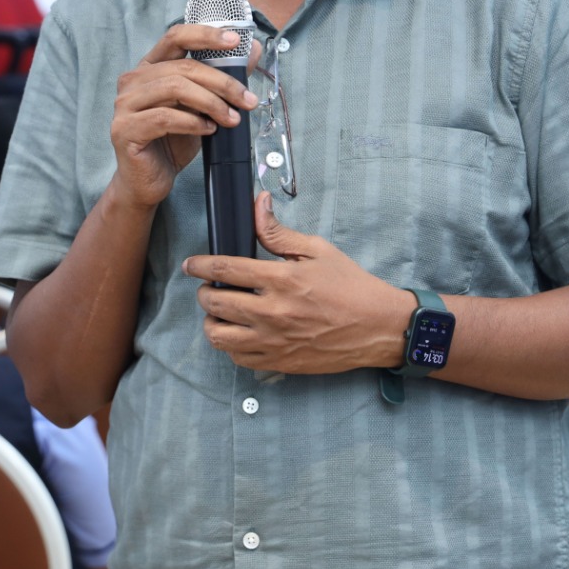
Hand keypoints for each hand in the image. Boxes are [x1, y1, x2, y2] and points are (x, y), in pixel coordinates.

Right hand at [108, 25, 260, 210]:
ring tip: (231, 119)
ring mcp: (125, 104)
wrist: (149, 181)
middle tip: (247, 100)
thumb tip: (252, 50)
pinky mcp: (124, 129)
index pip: (176, 36)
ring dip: (211, 103)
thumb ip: (222, 79)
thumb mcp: (203, 107)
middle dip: (222, 82)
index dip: (205, 34)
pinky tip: (209, 130)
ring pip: (175, 88)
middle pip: (183, 67)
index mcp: (150, 67)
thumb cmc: (174, 141)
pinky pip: (164, 117)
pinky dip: (192, 122)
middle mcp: (133, 80)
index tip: (235, 40)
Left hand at [183, 192, 413, 374]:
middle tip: (210, 287)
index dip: (201, 266)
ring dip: (212, 321)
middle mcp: (273, 313)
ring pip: (219, 336)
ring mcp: (274, 341)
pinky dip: (231, 345)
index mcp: (281, 280)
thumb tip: (258, 206)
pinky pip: (238, 358)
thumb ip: (279, 232)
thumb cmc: (350, 287)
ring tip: (221, 312)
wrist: (377, 326)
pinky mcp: (279, 362)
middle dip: (205, 292)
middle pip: (215, 304)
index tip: (191, 265)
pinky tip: (240, 332)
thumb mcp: (317, 250)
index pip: (225, 270)